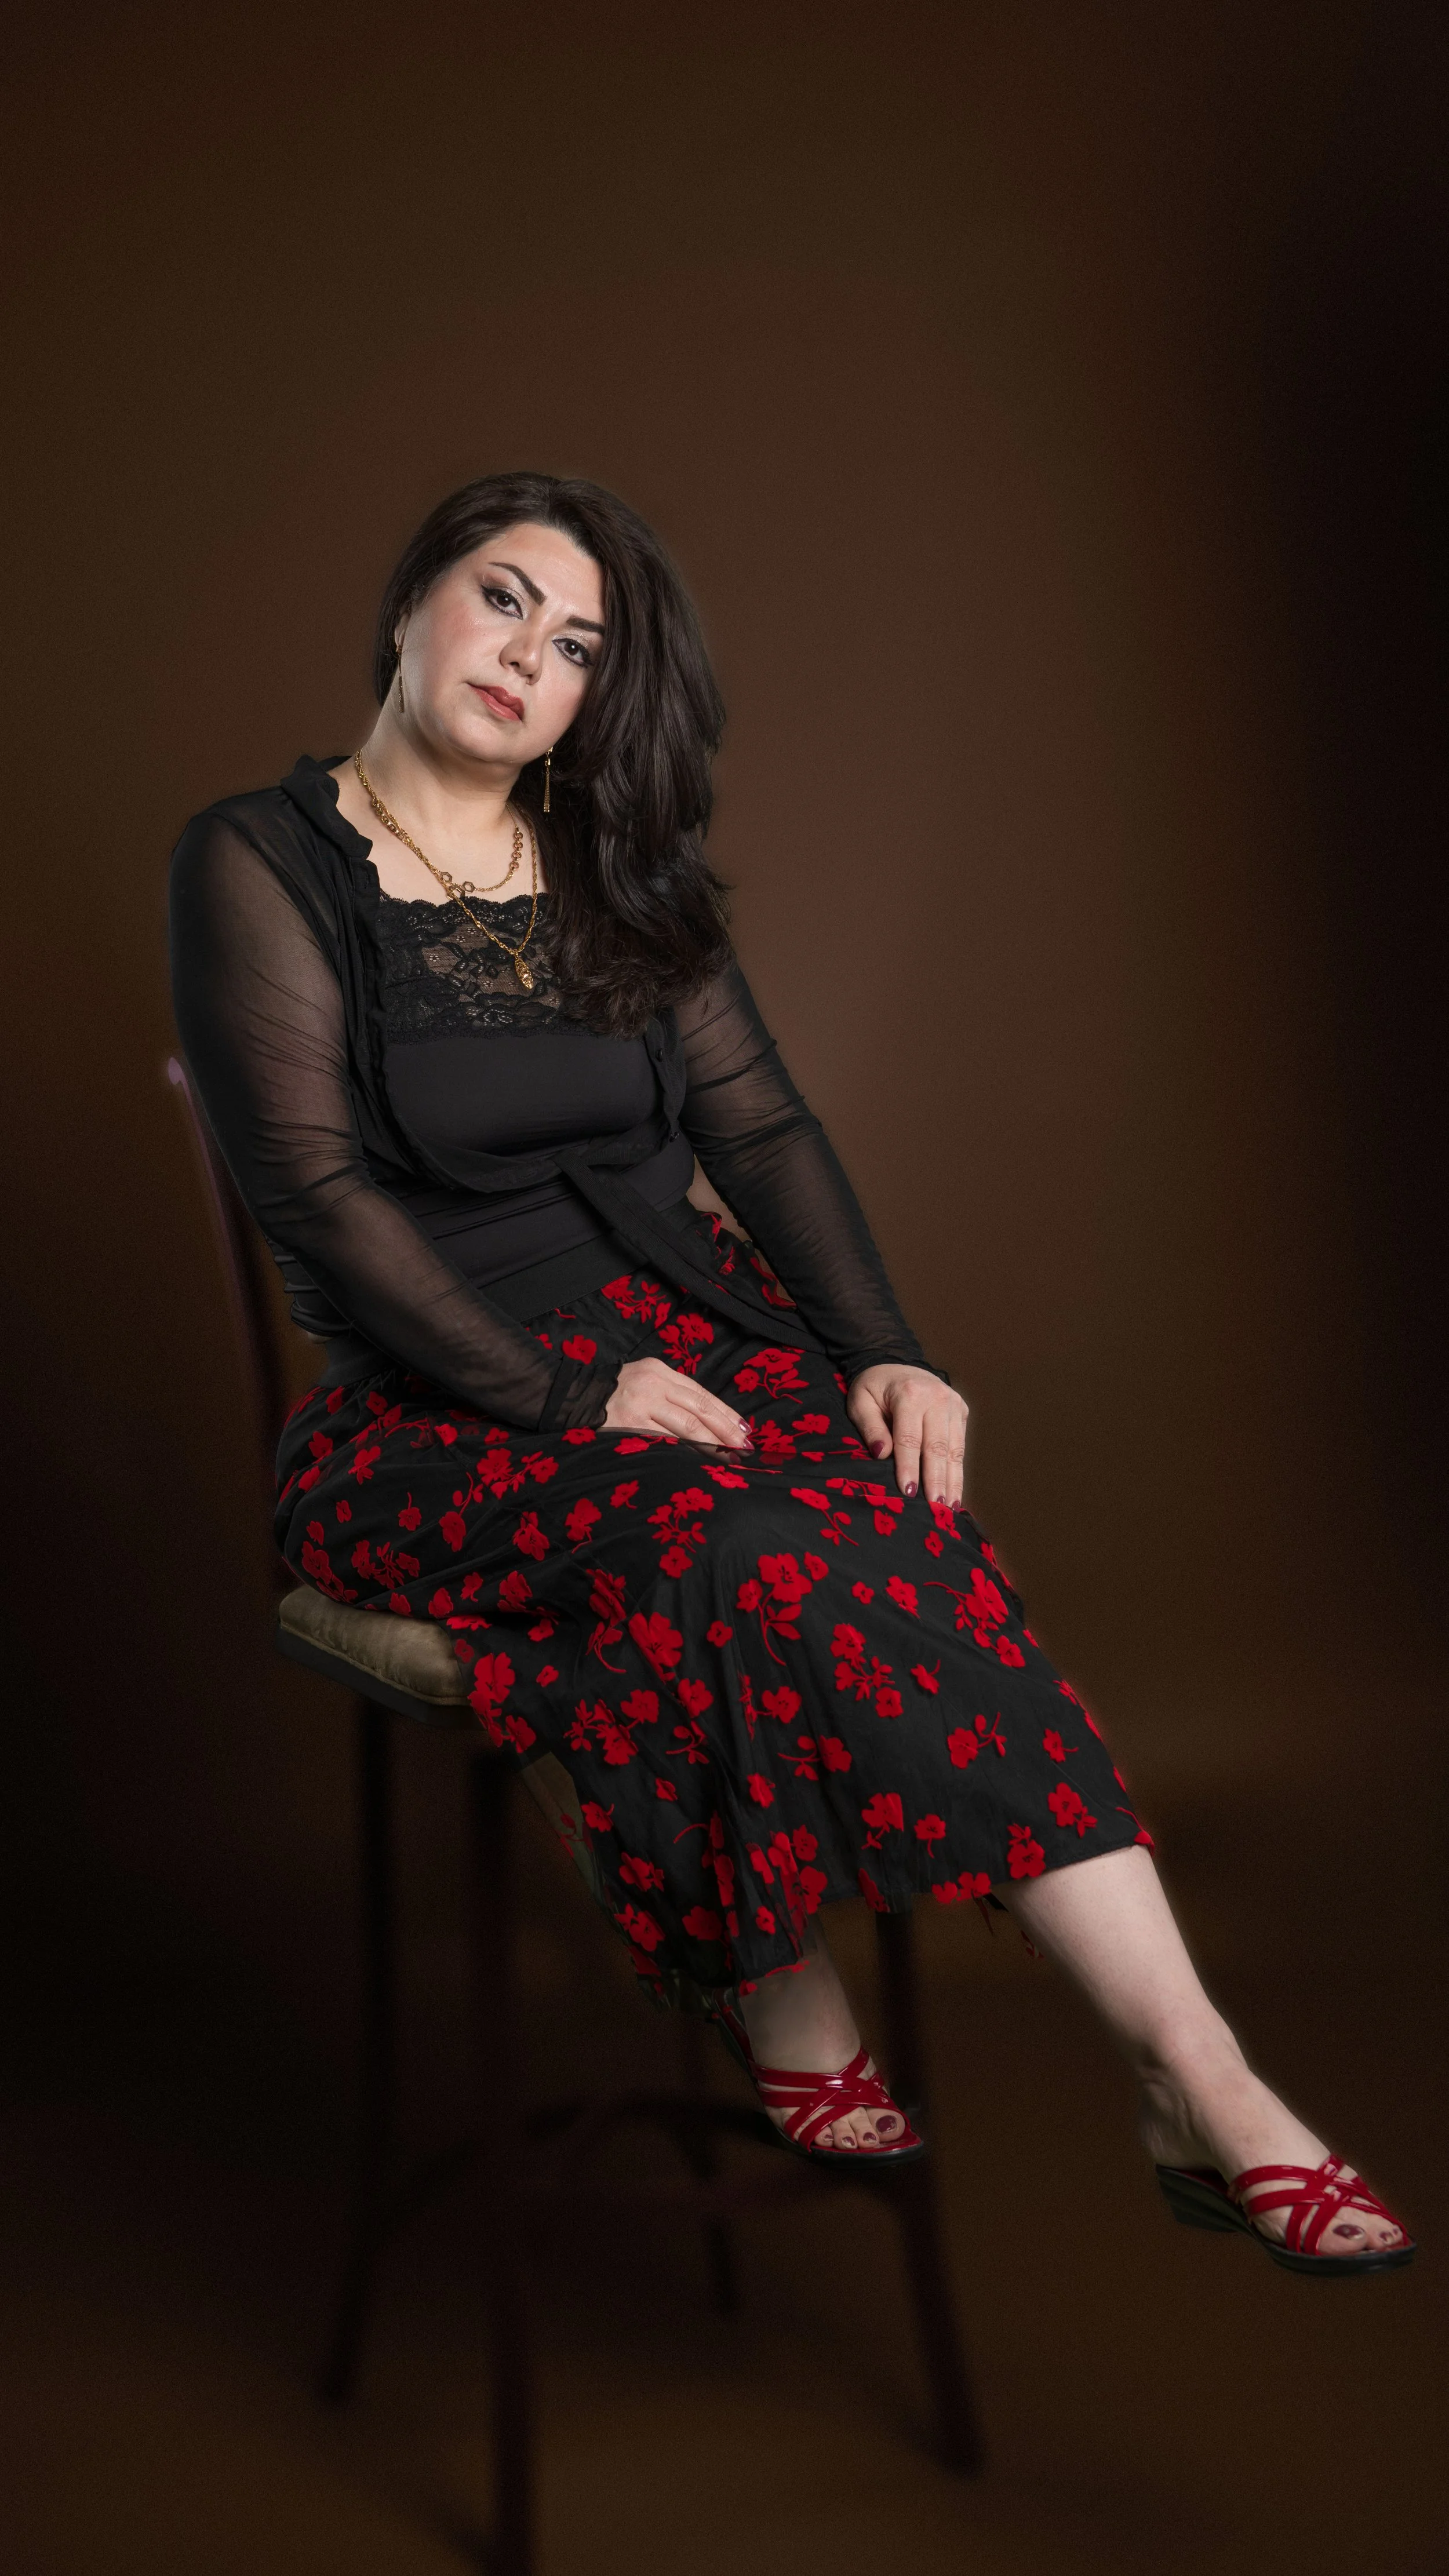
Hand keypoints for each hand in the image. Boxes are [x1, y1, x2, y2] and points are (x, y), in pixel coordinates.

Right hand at [602, 1357, 752, 1447]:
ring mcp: (642, 1404)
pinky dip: (685, 1451)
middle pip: (699, 1409)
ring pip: (686, 1426)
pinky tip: (699, 1460)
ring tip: (728, 1457)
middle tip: (744, 1447)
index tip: (744, 1430)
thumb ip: (672, 1393)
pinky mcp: (630, 1425)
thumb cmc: (614, 1393)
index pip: (701, 1393)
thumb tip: (709, 1419)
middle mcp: (654, 1384)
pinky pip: (664, 1440)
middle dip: (725, 1430)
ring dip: (712, 1444)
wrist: (573, 1397)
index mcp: (660, 1370)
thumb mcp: (645, 1380)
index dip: (725, 1412)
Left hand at [847, 1365, 968, 1505]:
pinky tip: (955, 1493)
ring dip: (952, 1481)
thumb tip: (882, 1455)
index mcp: (910, 1393)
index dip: (909, 1467)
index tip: (908, 1493)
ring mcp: (954, 1404)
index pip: (910, 1438)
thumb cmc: (874, 1388)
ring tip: (950, 1508)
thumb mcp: (860, 1401)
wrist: (897, 1363)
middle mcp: (937, 1398)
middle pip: (938, 1447)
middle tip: (935, 1509)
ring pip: (955, 1449)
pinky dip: (958, 1471)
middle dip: (936, 1480)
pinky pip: (961, 1446)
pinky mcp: (962, 1412)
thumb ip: (870, 1427)